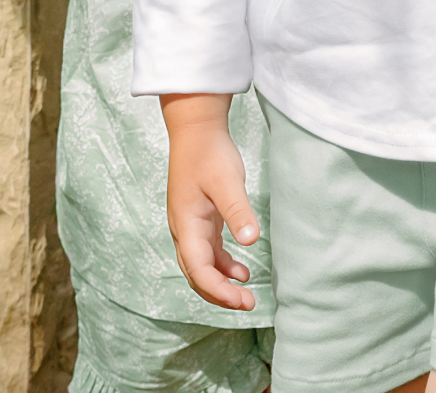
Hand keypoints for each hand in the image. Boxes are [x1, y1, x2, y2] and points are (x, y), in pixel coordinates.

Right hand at [160, 94, 258, 310]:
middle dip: (219, 294)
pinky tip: (241, 270)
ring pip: (202, 265)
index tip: (241, 300)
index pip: (198, 270)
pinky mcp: (200, 218)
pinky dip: (223, 264)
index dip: (218, 290)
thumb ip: (238, 210)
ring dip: (221, 282)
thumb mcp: (227, 181)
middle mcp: (184, 231)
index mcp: (187, 226)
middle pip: (197, 274)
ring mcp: (191, 225)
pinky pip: (208, 251)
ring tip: (246, 294)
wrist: (196, 130)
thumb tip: (251, 241)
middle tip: (248, 305)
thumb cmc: (209, 154)